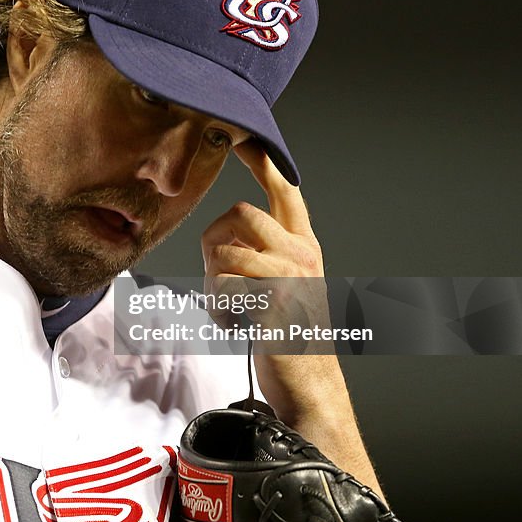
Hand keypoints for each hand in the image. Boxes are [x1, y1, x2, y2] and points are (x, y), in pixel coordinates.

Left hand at [201, 139, 328, 355]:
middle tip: (220, 278)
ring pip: (223, 251)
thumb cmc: (286, 335)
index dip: (261, 161)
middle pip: (239, 212)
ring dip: (213, 285)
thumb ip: (260, 253)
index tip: (240, 138)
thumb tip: (223, 234)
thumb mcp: (281, 284)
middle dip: (213, 241)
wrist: (309, 383)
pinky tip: (235, 324)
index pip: (283, 190)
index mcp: (303, 245)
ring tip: (230, 310)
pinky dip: (216, 309)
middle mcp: (302, 253)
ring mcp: (290, 275)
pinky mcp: (274, 300)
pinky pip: (221, 285)